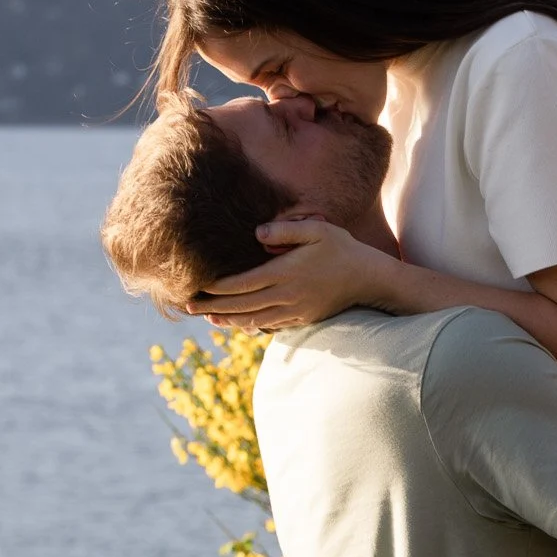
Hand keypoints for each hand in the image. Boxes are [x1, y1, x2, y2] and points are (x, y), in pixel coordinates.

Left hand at [184, 218, 402, 331]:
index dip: (218, 287)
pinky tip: (237, 323)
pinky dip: (250, 326)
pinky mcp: (302, 319)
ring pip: (253, 320)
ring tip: (207, 318)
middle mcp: (287, 296)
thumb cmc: (342, 249)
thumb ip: (286, 231)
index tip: (197, 286)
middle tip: (188, 307)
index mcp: (286, 273)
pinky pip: (270, 326)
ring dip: (228, 320)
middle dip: (213, 307)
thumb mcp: (317, 230)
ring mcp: (294, 311)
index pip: (244, 283)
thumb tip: (257, 235)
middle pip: (242, 305)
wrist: (369, 279)